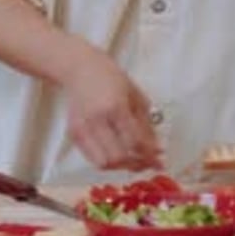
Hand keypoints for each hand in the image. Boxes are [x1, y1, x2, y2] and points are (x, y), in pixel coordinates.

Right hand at [62, 39, 162, 172]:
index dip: (150, 155)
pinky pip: (92, 158)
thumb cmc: (111, 77)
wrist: (80, 68)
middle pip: (118, 157)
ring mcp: (83, 128)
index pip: (135, 141)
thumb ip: (146, 123)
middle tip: (148, 162)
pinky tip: (118, 154)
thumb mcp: (135, 95)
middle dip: (137, 164)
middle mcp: (97, 120)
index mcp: (116, 106)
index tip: (160, 160)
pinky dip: (108, 162)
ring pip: (104, 163)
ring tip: (134, 160)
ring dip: (121, 167)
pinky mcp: (74, 134)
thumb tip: (156, 148)